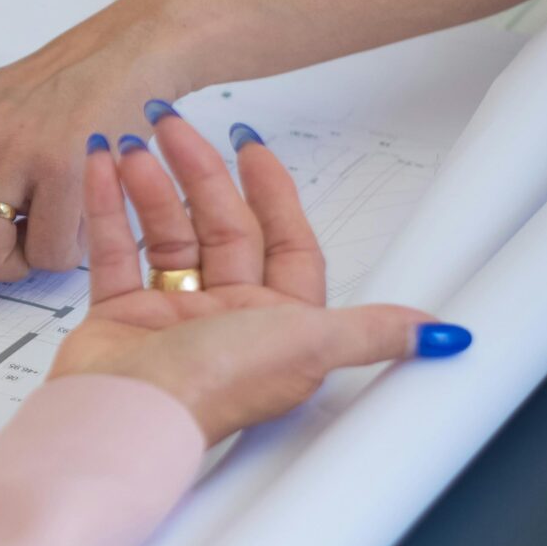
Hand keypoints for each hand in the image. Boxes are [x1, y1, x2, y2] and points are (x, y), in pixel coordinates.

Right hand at [47, 113, 464, 443]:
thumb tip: (442, 335)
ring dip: (151, 185)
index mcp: (276, 322)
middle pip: (220, 225)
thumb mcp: (310, 345)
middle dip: (200, 172)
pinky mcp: (120, 316)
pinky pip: (116, 249)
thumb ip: (375, 331)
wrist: (126, 415)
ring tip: (134, 147)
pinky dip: (109, 208)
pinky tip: (104, 170)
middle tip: (176, 130)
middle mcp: (225, 316)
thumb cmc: (211, 386)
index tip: (250, 148)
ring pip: (167, 232)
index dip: (271, 190)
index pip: (283, 240)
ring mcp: (170, 314)